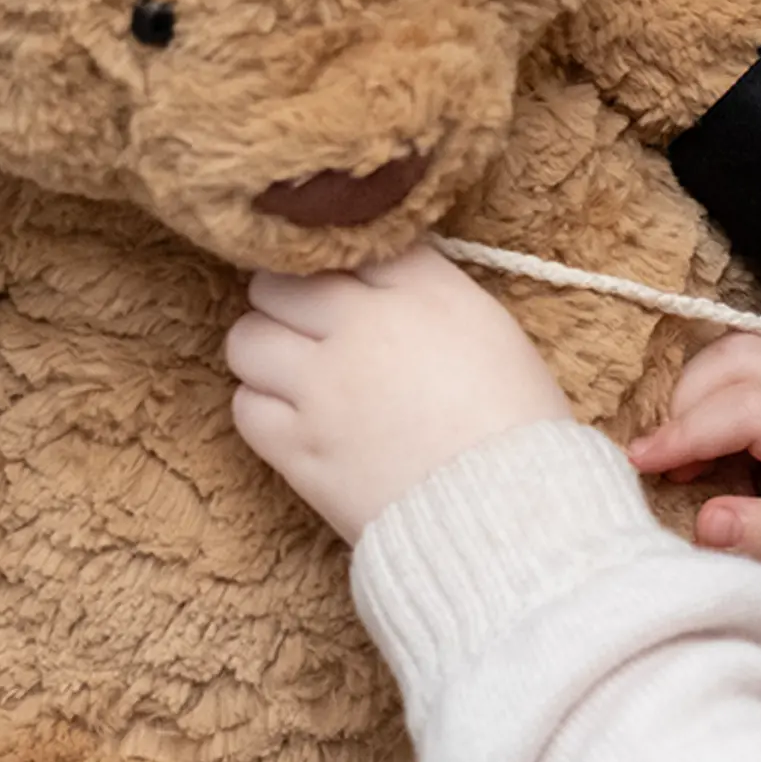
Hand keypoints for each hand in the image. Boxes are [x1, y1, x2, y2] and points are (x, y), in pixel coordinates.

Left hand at [226, 243, 572, 541]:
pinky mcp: (299, 448)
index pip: (349, 242)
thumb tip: (371, 270)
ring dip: (266, 353)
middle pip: (277, 282)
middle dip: (289, 302)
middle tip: (314, 330)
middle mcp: (361, 326)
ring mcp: (321, 388)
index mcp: (422, 290)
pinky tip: (298, 420)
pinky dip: (263, 408)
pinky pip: (245, 406)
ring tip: (297, 376)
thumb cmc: (515, 424)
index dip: (342, 266)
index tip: (350, 288)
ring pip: (246, 340)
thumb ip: (425, 287)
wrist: (508, 518)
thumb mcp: (487, 328)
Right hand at [628, 333, 760, 598]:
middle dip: (686, 403)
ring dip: (701, 394)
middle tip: (670, 464)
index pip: (743, 408)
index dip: (684, 431)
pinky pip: (757, 372)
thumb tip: (702, 523)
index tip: (642, 463)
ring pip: (743, 355)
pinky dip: (722, 399)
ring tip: (693, 459)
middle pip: (736, 359)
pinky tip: (726, 452)